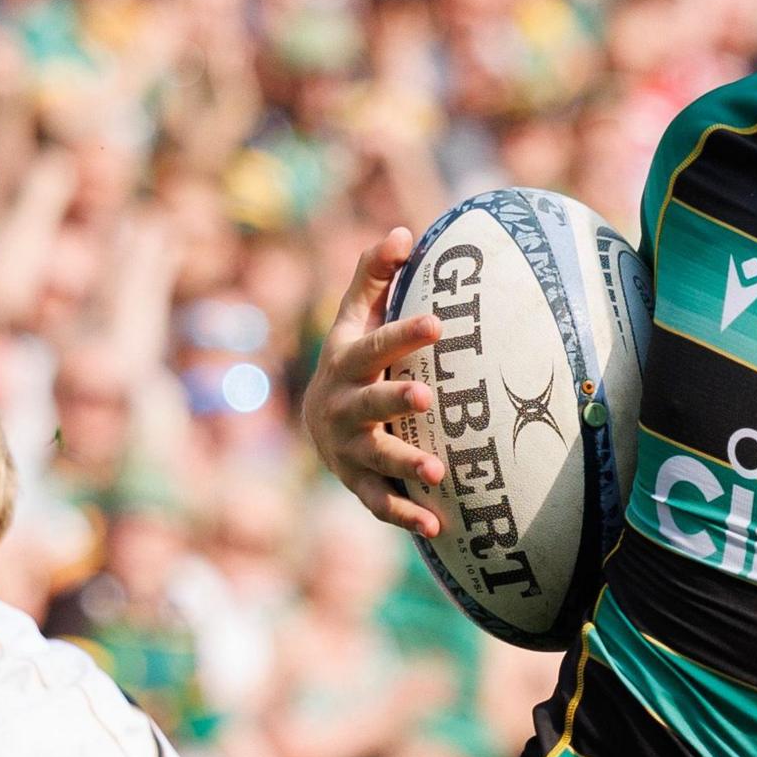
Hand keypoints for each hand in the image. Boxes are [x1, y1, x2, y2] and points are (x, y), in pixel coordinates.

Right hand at [300, 227, 449, 535]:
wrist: (317, 422)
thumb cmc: (352, 358)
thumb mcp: (354, 316)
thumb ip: (375, 276)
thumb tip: (404, 232)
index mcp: (346, 362)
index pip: (375, 345)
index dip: (404, 333)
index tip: (439, 322)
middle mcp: (343, 406)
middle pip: (369, 403)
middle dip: (395, 400)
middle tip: (427, 396)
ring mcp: (349, 448)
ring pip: (376, 456)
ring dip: (405, 464)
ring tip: (438, 471)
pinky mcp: (359, 482)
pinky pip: (380, 502)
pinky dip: (405, 515)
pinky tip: (437, 524)